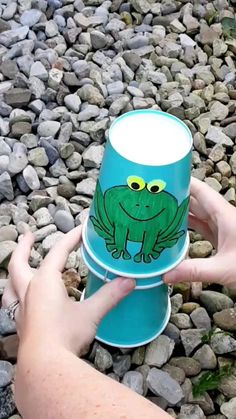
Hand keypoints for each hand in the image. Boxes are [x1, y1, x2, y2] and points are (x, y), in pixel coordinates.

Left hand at [2, 226, 134, 355]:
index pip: (59, 252)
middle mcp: (29, 290)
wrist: (44, 366)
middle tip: (28, 236)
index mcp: (45, 281)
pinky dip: (12, 294)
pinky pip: (11, 302)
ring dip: (14, 269)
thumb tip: (129, 281)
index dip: (71, 238)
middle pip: (20, 262)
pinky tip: (18, 299)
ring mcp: (21, 308)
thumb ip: (110, 295)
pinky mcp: (21, 323)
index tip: (82, 229)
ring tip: (18, 264)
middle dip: (24, 247)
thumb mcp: (91, 313)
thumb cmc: (65, 336)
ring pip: (10, 282)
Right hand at [164, 177, 235, 286]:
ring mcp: (225, 228)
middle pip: (197, 202)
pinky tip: (177, 231)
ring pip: (200, 215)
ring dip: (182, 214)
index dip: (183, 182)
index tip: (165, 178)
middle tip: (155, 196)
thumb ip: (194, 271)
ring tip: (160, 212)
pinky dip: (190, 228)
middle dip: (177, 198)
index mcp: (225, 215)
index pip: (201, 191)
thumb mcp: (224, 269)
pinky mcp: (225, 239)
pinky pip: (204, 228)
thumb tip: (166, 274)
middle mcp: (224, 218)